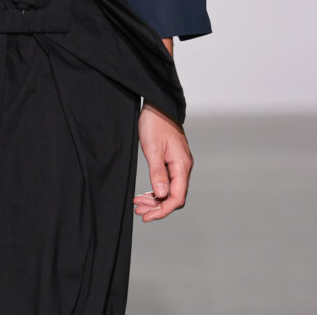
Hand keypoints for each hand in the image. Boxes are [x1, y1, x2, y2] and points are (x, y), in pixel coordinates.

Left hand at [133, 102, 192, 221]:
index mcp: (181, 165)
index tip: (147, 216)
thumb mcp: (153, 148)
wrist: (158, 105)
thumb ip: (157, 173)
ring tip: (138, 204)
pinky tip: (145, 193)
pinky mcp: (172, 160)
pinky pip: (167, 181)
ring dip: (155, 199)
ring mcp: (178, 163)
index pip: (176, 198)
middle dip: (157, 207)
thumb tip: (161, 195)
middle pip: (174, 197)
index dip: (162, 210)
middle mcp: (183, 167)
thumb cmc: (155, 123)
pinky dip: (156, 189)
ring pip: (170, 190)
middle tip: (139, 212)